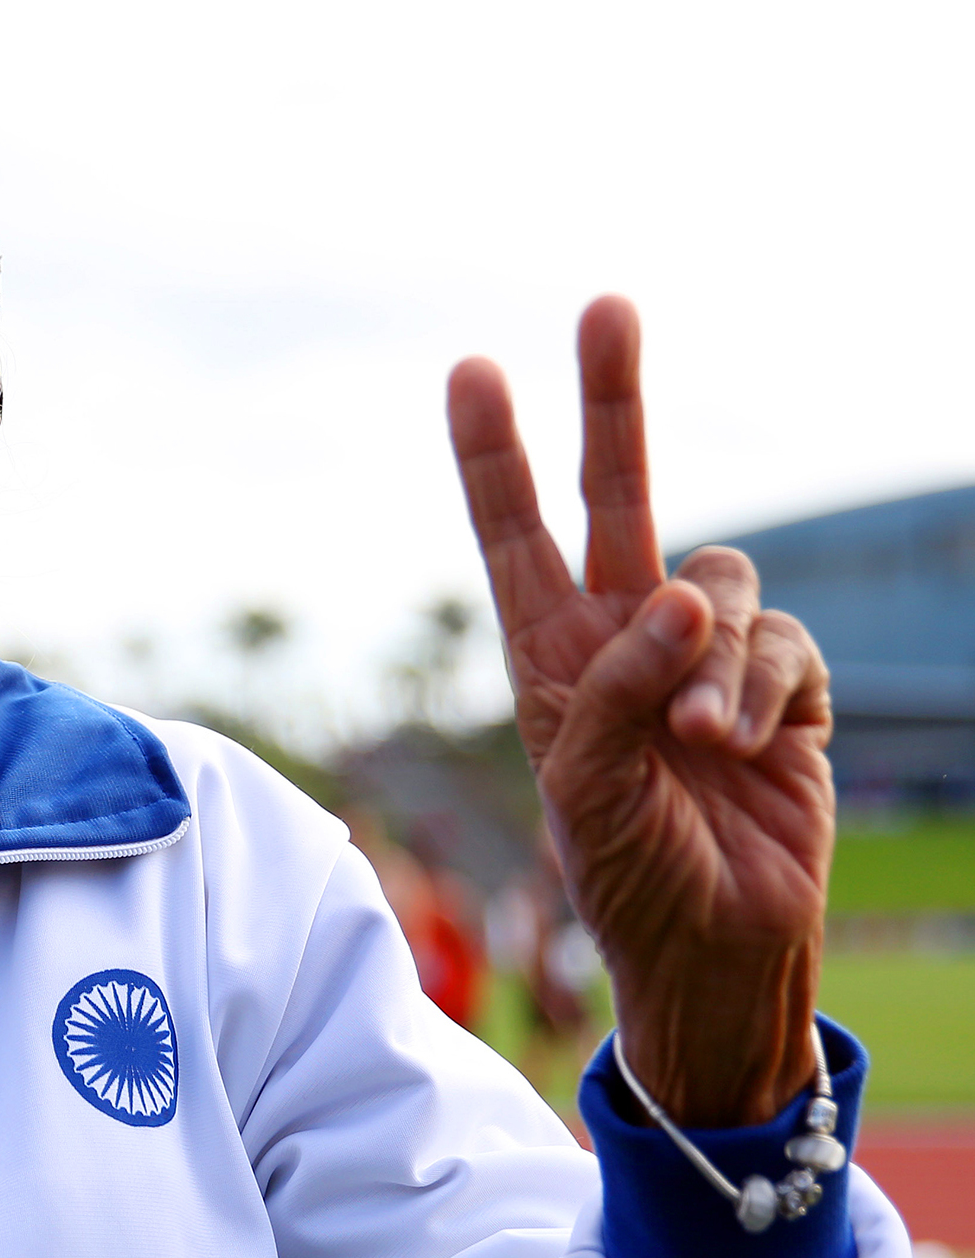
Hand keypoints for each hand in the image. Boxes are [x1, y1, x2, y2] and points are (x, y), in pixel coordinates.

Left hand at [449, 298, 830, 1127]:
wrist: (714, 950)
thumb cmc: (627, 878)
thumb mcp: (585, 791)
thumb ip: (614, 692)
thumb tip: (679, 600)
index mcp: (549, 661)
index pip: (514, 539)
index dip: (494, 459)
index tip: (472, 370)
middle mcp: (623, 642)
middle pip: (620, 498)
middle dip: (613, 405)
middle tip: (605, 306)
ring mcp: (707, 661)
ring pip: (723, 581)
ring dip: (716, 662)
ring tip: (702, 746)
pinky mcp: (785, 688)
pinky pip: (785, 647)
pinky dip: (769, 696)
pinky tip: (751, 754)